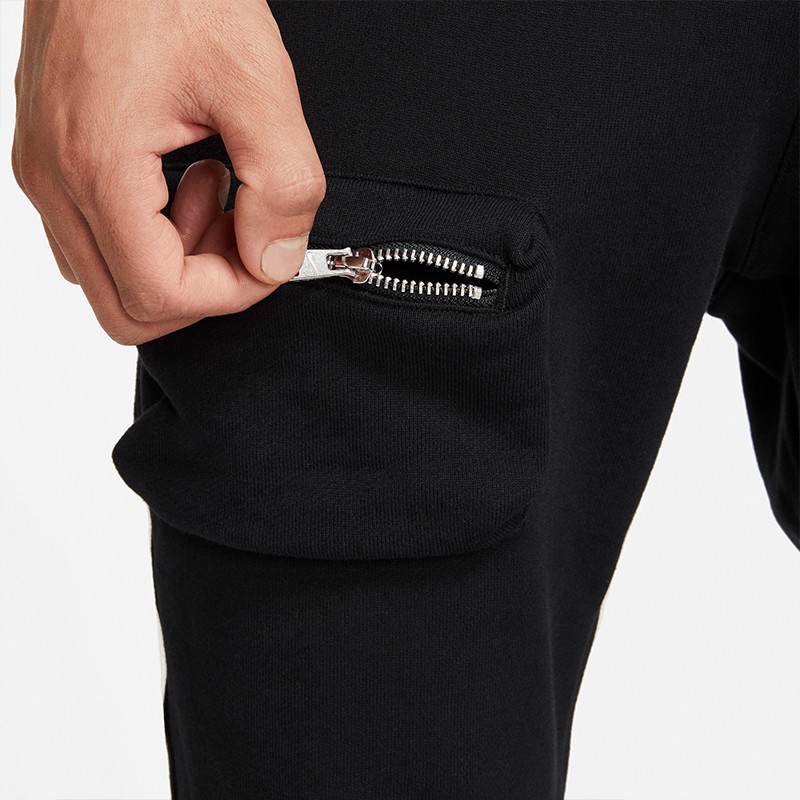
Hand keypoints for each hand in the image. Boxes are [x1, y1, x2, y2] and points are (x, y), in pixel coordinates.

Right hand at [11, 0, 324, 344]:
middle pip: (127, 309)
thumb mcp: (258, 81)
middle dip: (201, 288)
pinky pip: (98, 239)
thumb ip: (282, 185)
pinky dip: (152, 235)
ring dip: (178, 260)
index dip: (229, 293)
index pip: (159, 296)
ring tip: (217, 190)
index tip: (268, 255)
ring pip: (111, 281)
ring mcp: (47, 173)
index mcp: (97, 167)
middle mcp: (56, 181)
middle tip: (241, 228)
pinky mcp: (54, 160)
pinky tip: (184, 180)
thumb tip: (275, 259)